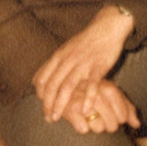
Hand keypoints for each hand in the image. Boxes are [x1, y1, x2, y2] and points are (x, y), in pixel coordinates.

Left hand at [33, 4, 136, 126]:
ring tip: (57, 117)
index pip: (42, 78)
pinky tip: (85, 110)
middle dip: (48, 104)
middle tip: (48, 118)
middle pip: (53, 85)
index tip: (42, 106)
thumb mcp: (66, 48)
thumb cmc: (87, 40)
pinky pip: (92, 84)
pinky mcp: (99, 66)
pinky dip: (87, 98)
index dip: (40, 94)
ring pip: (68, 87)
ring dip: (61, 104)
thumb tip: (38, 79)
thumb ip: (54, 63)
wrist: (108, 26)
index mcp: (59, 56)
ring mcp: (83, 63)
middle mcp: (68, 60)